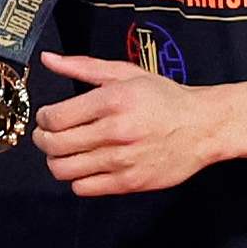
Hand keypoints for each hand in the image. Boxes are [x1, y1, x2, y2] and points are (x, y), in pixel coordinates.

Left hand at [28, 51, 233, 195]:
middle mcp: (117, 131)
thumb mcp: (125, 74)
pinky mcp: (130, 182)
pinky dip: (76, 179)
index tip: (47, 117)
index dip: (42, 119)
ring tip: (66, 151)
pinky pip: (83, 188)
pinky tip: (86, 166)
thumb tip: (48, 59)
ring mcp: (124, 160)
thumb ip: (83, 66)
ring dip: (56, 160)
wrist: (204, 126)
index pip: (54, 118)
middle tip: (49, 135)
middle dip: (43, 139)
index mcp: (114, 101)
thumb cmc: (165, 99)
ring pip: (63, 169)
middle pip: (54, 145)